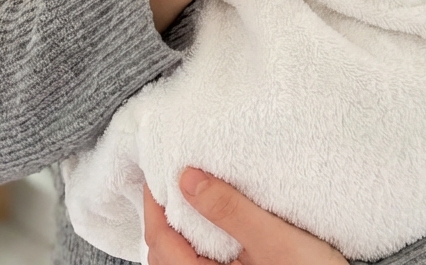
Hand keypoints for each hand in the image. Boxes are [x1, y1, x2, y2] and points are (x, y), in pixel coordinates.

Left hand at [142, 169, 349, 264]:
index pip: (160, 241)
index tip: (153, 169)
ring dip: (177, 231)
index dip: (152, 204)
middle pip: (164, 254)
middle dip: (160, 216)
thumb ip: (229, 209)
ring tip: (185, 195)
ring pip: (182, 262)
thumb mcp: (273, 240)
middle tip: (165, 176)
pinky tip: (210, 223)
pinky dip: (195, 243)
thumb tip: (187, 176)